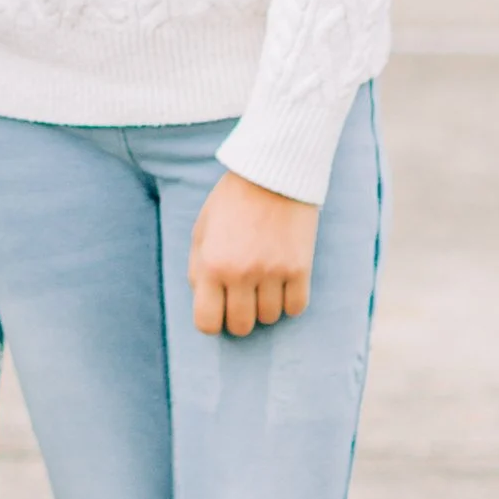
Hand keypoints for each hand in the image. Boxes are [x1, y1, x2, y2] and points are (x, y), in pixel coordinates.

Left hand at [189, 171, 318, 338]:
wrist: (273, 172)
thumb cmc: (232, 201)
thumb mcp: (202, 229)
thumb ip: (198, 269)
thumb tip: (205, 303)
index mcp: (211, 264)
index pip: (207, 323)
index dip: (212, 321)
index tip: (219, 310)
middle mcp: (240, 273)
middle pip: (241, 326)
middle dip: (240, 316)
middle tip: (243, 297)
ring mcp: (272, 272)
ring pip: (270, 318)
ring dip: (266, 305)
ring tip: (264, 281)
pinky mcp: (300, 268)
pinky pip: (296, 307)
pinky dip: (290, 300)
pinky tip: (284, 282)